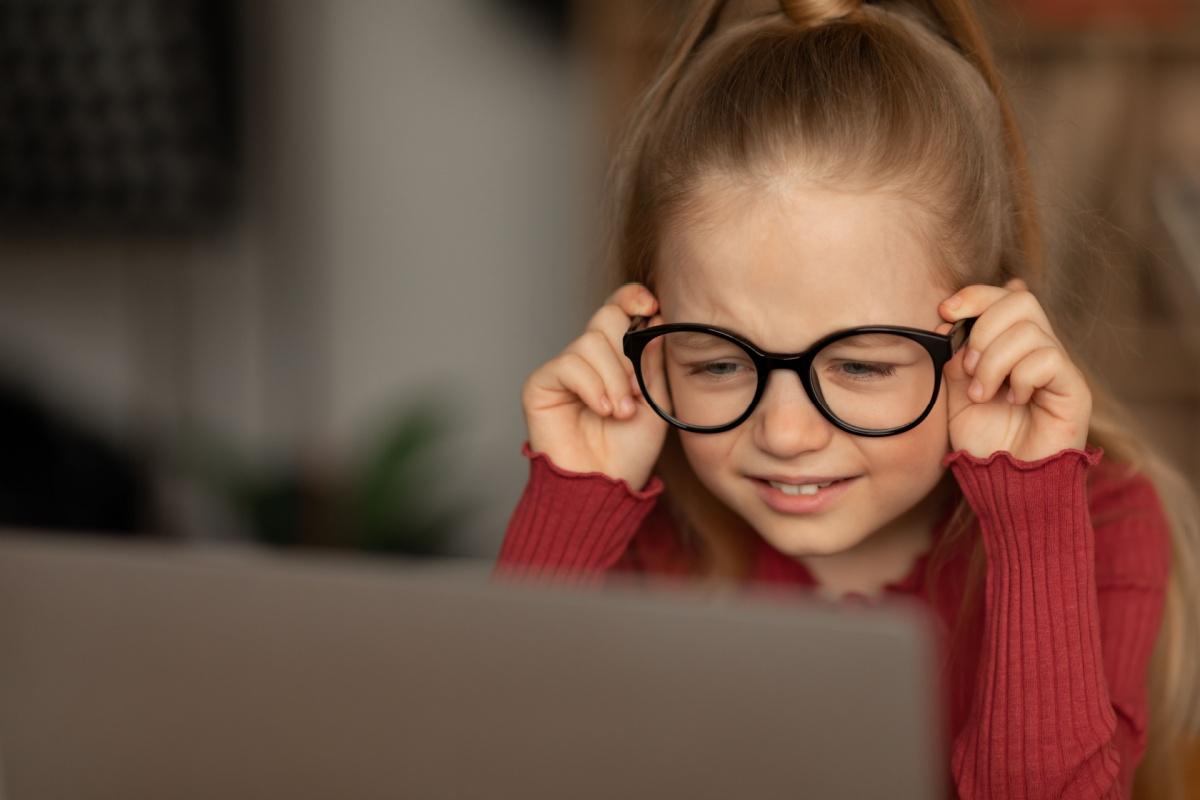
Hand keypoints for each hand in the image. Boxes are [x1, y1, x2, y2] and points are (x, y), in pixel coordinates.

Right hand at [521, 282, 669, 491]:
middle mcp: (588, 359)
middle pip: (606, 318)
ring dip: (612, 378)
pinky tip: (601, 409)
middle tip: (634, 392)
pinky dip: (591, 385)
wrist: (604, 486)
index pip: (619, 310)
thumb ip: (654, 360)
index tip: (652, 306)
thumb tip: (656, 318)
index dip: (632, 299)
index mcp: (616, 357)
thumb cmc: (630, 451)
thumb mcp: (656, 401)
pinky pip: (568, 364)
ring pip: (589, 342)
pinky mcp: (541, 384)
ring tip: (620, 412)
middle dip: (627, 355)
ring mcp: (564, 370)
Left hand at [934, 278, 1091, 460]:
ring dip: (994, 361)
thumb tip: (951, 321)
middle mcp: (1039, 351)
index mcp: (1011, 346)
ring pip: (1030, 331)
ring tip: (984, 393)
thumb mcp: (955, 394)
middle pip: (1021, 302)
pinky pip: (1049, 359)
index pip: (1005, 297)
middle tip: (969, 368)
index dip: (975, 296)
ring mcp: (1059, 368)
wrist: (1005, 483)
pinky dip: (1021, 377)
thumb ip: (956, 357)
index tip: (945, 313)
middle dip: (983, 328)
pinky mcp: (1074, 389)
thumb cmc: (982, 442)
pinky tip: (1015, 401)